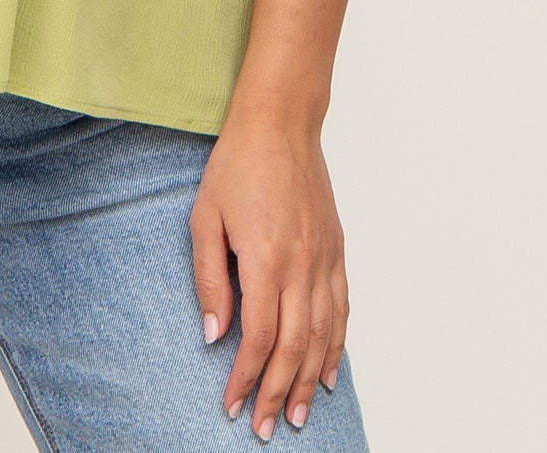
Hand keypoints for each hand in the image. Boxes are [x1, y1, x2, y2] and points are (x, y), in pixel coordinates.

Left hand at [189, 108, 348, 438]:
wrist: (280, 123)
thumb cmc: (237, 165)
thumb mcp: (205, 218)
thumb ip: (210, 279)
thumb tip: (214, 334)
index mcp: (265, 259)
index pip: (258, 338)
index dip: (245, 377)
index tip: (231, 403)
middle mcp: (301, 265)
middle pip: (294, 347)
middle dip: (277, 393)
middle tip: (264, 427)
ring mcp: (324, 259)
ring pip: (322, 335)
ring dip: (308, 380)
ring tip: (297, 415)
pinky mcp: (336, 250)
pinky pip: (341, 309)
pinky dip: (336, 346)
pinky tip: (327, 371)